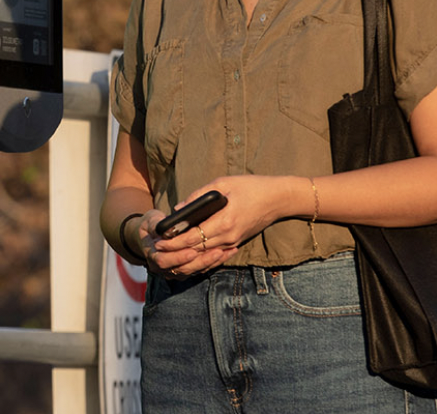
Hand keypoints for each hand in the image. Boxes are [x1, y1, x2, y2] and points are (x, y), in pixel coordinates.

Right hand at [138, 208, 231, 278]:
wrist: (153, 235)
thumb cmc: (153, 225)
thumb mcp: (150, 220)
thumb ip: (155, 223)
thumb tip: (163, 225)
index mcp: (152, 255)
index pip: (164, 261)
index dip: (178, 257)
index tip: (192, 251)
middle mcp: (164, 268)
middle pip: (183, 269)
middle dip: (201, 261)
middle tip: (217, 252)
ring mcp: (176, 271)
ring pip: (195, 270)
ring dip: (210, 262)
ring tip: (224, 252)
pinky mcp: (188, 269)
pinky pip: (201, 269)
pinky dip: (214, 262)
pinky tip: (226, 253)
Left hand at [144, 175, 297, 277]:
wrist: (279, 198)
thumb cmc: (251, 186)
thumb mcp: (223, 183)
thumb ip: (199, 196)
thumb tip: (179, 208)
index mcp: (224, 221)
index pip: (193, 238)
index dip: (174, 242)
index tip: (159, 242)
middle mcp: (228, 236)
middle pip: (196, 249)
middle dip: (176, 250)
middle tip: (157, 249)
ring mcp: (234, 241)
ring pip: (205, 253)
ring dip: (187, 253)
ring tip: (169, 250)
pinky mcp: (237, 242)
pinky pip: (215, 251)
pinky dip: (201, 252)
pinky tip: (189, 250)